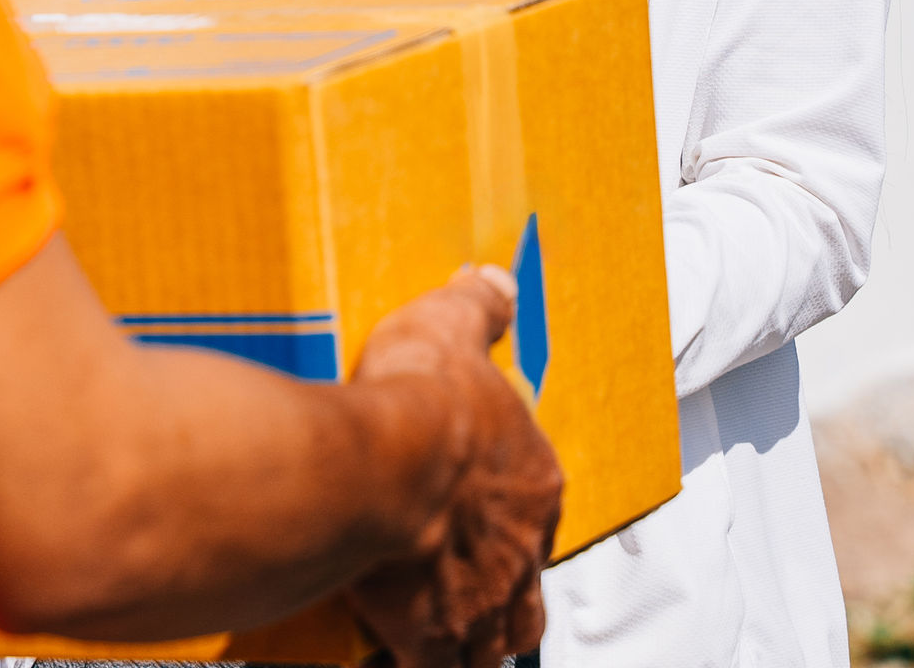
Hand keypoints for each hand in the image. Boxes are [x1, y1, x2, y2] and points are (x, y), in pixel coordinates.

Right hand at [341, 265, 561, 667]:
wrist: (378, 464)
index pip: (535, 499)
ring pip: (503, 637)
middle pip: (528, 578)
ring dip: (481, 635)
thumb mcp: (449, 326)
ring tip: (448, 628)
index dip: (504, 502)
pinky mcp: (437, 638)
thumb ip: (476, 310)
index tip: (468, 495)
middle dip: (504, 580)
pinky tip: (402, 651)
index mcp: (533, 479)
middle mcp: (521, 547)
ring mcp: (484, 598)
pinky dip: (431, 662)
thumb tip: (496, 282)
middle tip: (465, 573)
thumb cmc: (415, 398)